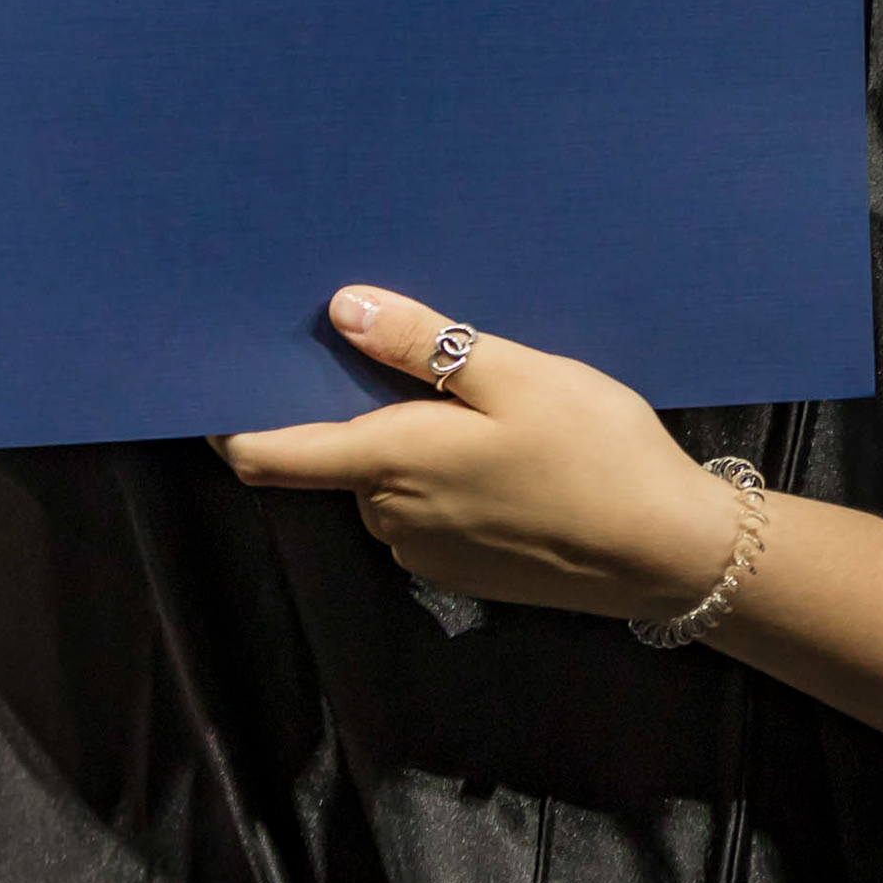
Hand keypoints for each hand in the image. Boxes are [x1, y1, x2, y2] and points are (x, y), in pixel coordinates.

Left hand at [217, 288, 737, 622]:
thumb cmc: (592, 449)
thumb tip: (341, 309)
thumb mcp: (514, 375)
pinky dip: (443, 482)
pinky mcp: (463, 573)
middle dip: (357, 415)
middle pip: (339, 462)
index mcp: (389, 463)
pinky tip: (505, 458)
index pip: (270, 455)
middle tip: (410, 361)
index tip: (217, 386)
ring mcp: (426, 553)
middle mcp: (390, 518)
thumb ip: (424, 346)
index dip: (230, 426)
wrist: (665, 550)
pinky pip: (426, 514)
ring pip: (387, 487)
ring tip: (476, 406)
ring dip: (408, 450)